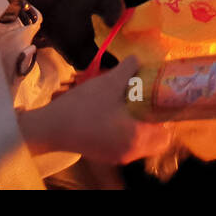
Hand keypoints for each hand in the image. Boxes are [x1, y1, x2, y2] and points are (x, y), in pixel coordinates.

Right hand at [18, 55, 170, 162]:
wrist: (49, 128)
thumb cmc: (83, 107)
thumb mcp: (109, 82)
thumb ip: (129, 69)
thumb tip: (139, 59)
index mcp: (137, 138)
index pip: (166, 132)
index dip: (166, 113)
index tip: (161, 96)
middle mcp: (131, 152)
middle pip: (155, 138)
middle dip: (153, 118)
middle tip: (146, 96)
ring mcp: (117, 156)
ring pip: (140, 140)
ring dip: (139, 122)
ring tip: (129, 101)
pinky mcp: (104, 155)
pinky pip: (125, 142)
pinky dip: (126, 129)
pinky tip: (115, 111)